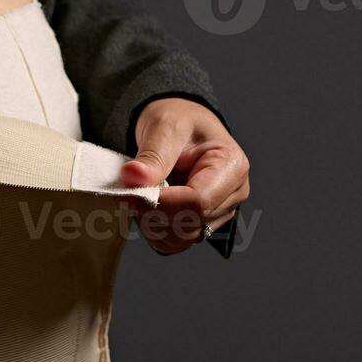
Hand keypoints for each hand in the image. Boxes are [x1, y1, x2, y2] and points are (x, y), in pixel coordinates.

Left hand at [121, 98, 249, 254]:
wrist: (178, 125)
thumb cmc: (178, 120)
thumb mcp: (165, 126)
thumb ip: (152, 155)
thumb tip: (133, 176)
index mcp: (232, 166)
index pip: (199, 202)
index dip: (162, 203)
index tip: (131, 192)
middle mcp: (232, 194)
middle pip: (191, 223)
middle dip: (154, 213)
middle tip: (129, 191)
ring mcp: (219, 212)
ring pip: (182, 238)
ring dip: (152, 223)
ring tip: (139, 194)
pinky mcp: (202, 224)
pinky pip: (175, 241)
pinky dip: (154, 230)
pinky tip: (146, 207)